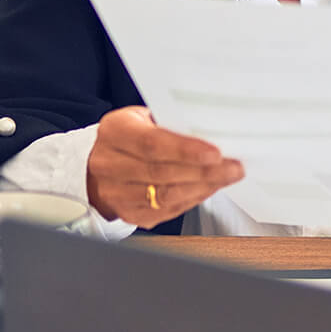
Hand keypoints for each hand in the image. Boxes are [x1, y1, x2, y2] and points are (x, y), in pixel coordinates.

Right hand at [85, 106, 243, 226]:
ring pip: (164, 196)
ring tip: (227, 178)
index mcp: (114, 132)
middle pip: (161, 173)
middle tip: (233, 167)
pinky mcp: (127, 213)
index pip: (151, 143)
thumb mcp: (143, 118)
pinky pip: (165, 211)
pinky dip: (192, 200)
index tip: (215, 153)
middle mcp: (109, 164)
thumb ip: (171, 124)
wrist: (98, 164)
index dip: (185, 150)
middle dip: (204, 172)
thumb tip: (212, 131)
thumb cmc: (130, 136)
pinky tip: (208, 189)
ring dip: (202, 188)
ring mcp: (115, 193)